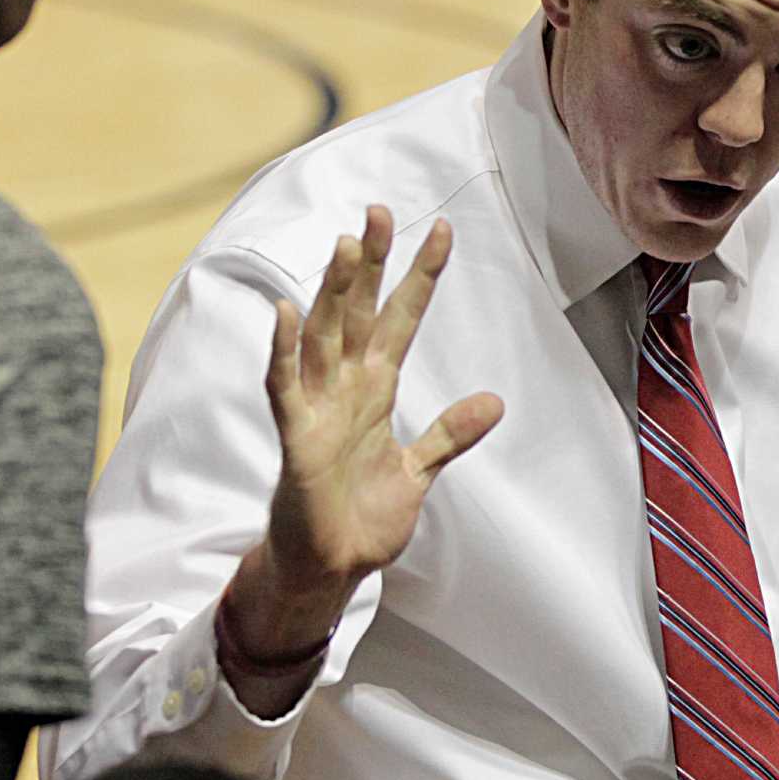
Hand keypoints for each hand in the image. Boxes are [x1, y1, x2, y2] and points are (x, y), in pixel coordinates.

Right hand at [252, 206, 503, 631]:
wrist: (332, 568)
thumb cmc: (364, 517)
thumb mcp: (419, 472)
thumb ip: (449, 434)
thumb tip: (494, 401)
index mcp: (376, 389)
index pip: (401, 320)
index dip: (419, 277)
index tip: (441, 231)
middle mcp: (345, 388)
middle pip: (360, 313)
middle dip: (371, 264)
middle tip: (382, 211)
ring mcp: (317, 408)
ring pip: (324, 336)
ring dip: (334, 292)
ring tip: (347, 245)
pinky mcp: (295, 438)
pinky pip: (285, 386)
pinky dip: (283, 352)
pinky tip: (285, 313)